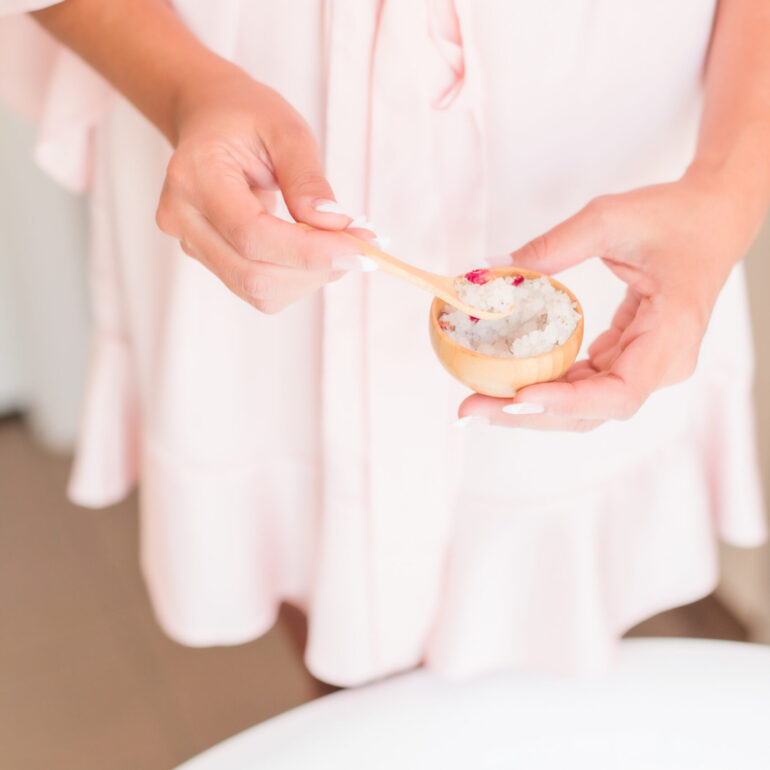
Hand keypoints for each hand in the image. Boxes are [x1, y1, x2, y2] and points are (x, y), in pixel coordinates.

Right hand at [155, 62, 368, 312]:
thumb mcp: (285, 130)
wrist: (210, 119)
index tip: (359, 249)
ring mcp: (190, 243)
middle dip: (316, 269)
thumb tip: (332, 224)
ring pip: (257, 289)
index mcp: (194, 176)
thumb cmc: (247, 117)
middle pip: (254, 272)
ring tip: (342, 246)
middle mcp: (182, 217)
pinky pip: (256, 288)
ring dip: (310, 278)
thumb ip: (308, 178)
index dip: (309, 251)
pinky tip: (316, 253)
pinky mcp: (208, 259)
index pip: (252, 234)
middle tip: (362, 248)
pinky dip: (296, 279)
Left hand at [459, 171, 754, 430]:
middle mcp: (662, 363)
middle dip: (530, 415)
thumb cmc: (674, 218)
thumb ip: (552, 245)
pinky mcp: (626, 358)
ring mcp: (645, 366)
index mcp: (671, 335)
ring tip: (479, 402)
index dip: (568, 401)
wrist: (710, 219)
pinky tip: (505, 381)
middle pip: (592, 411)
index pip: (620, 392)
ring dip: (530, 407)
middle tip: (473, 408)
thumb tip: (492, 268)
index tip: (520, 395)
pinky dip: (544, 386)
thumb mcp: (611, 218)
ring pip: (583, 405)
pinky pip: (582, 384)